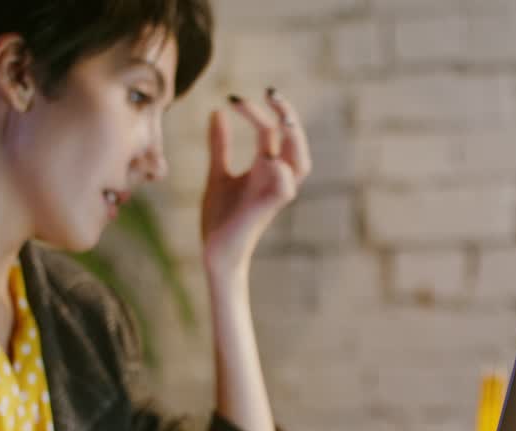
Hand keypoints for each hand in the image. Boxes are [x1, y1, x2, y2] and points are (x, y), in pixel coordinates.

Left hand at [200, 89, 311, 272]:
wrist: (215, 252)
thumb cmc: (221, 218)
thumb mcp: (218, 173)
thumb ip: (220, 145)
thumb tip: (218, 110)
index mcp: (266, 167)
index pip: (271, 131)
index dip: (256, 111)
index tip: (232, 98)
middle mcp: (276, 178)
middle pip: (295, 141)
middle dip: (288, 115)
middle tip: (271, 92)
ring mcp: (274, 194)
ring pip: (300, 163)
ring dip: (294, 140)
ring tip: (281, 120)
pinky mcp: (266, 210)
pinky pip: (285, 188)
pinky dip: (281, 172)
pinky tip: (267, 159)